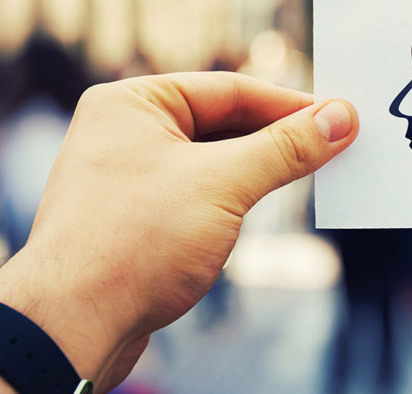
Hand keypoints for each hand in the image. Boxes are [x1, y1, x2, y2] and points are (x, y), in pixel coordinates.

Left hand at [0, 72, 356, 389]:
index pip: (229, 90)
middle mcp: (121, 134)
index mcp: (131, 103)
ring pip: (208, 165)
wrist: (72, 322)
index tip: (339, 118)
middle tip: (334, 148)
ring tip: (307, 180)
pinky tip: (257, 216)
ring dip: (256, 173)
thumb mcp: (224, 184)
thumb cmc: (132, 243)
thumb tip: (339, 119)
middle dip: (276, 139)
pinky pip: (193, 198)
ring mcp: (123, 179)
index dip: (289, 105)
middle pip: (220, 124)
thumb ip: (285, 148)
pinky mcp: (130, 222)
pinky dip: (230, 203)